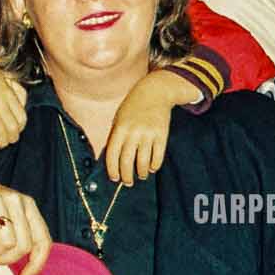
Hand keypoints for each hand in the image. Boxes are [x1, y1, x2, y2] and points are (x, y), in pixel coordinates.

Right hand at [0, 49, 28, 151]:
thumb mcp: (6, 78)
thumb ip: (18, 91)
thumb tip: (24, 107)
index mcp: (8, 93)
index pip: (22, 117)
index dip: (21, 127)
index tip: (18, 130)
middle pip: (12, 127)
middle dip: (13, 137)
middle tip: (11, 140)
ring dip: (2, 142)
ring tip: (2, 144)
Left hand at [102, 68, 194, 184]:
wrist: (155, 92)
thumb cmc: (134, 107)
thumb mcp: (120, 117)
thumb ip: (116, 136)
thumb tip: (115, 161)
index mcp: (120, 127)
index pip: (112, 154)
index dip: (112, 169)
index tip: (114, 178)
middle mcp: (133, 132)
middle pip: (127, 161)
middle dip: (127, 176)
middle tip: (128, 182)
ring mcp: (148, 133)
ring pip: (143, 162)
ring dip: (141, 173)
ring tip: (141, 175)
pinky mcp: (162, 135)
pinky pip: (157, 156)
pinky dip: (154, 166)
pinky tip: (151, 167)